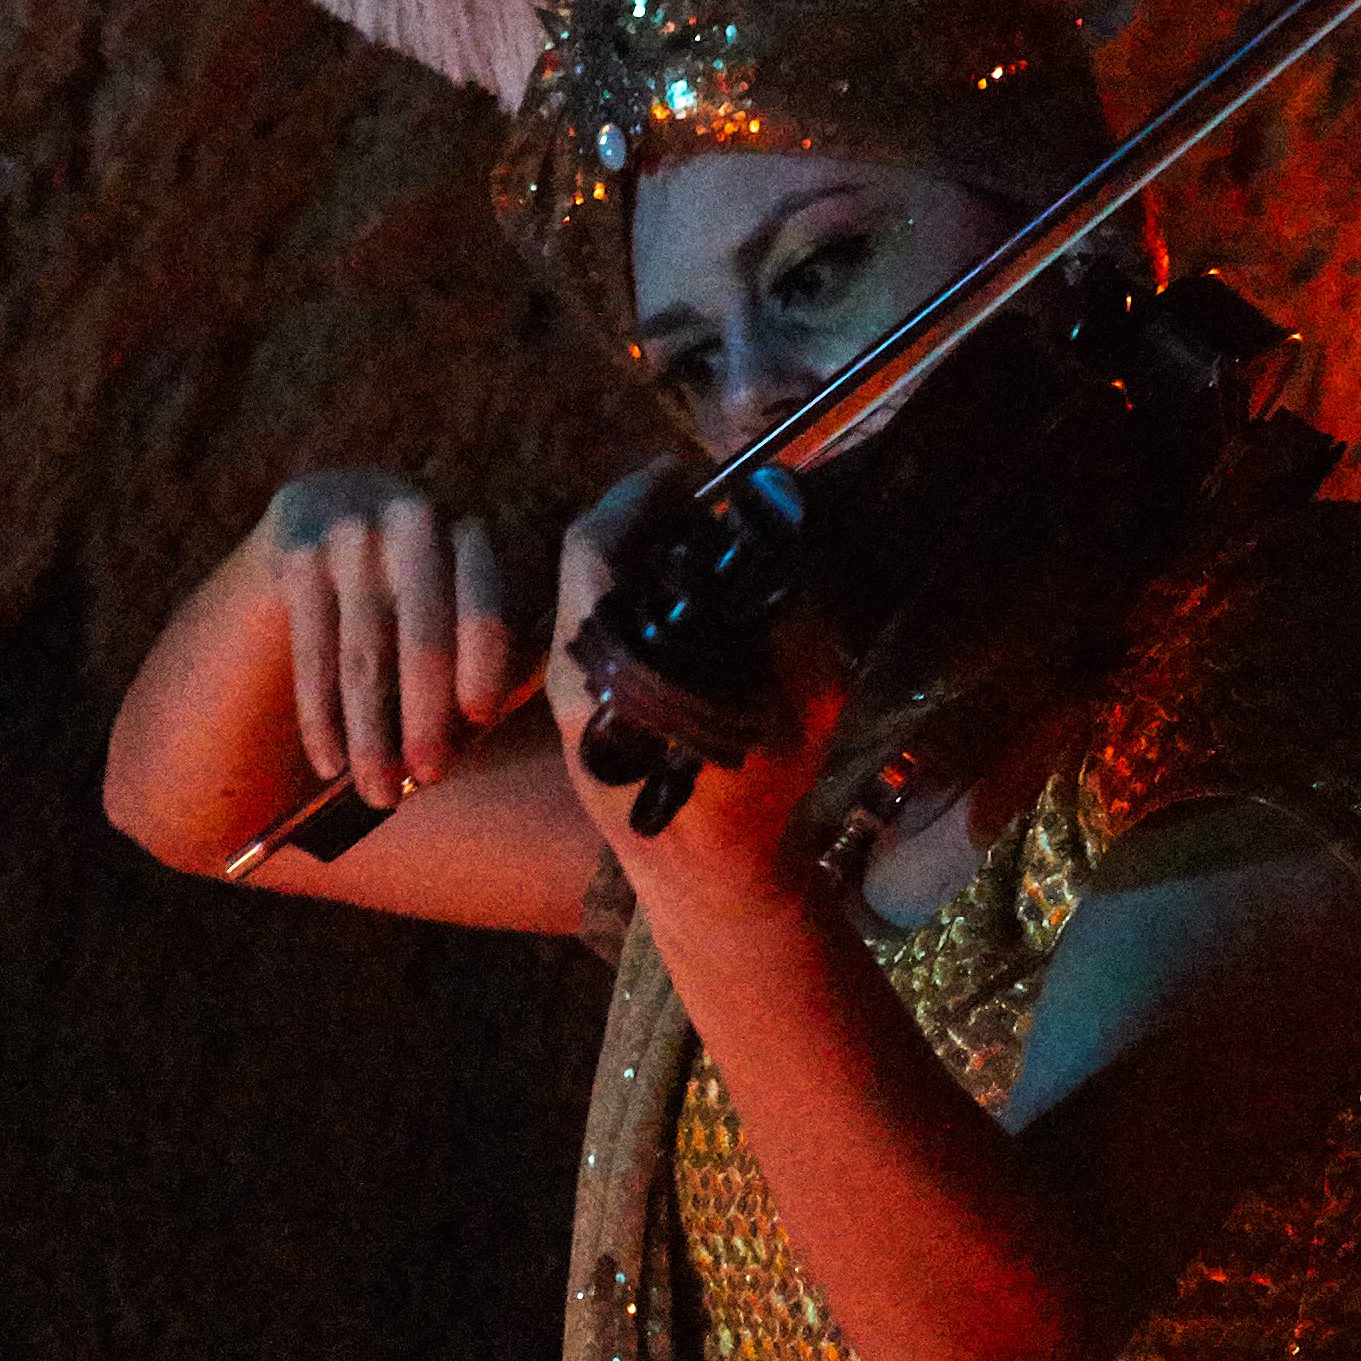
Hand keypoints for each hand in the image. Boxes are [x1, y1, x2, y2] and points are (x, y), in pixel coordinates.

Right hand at [265, 477, 518, 816]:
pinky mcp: (295, 551)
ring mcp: (350, 529)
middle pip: (422, 636)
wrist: (319, 514)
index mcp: (467, 535)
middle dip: (425, 718)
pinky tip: (329, 763)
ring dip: (369, 736)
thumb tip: (467, 743)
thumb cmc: (403, 587)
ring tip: (375, 795)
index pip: (484, 603)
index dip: (484, 663)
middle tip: (427, 778)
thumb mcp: (447, 595)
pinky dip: (320, 718)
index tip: (480, 720)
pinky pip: (312, 654)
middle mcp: (412, 520)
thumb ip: (470, 654)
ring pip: (362, 657)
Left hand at [550, 470, 844, 909]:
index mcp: (603, 676)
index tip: (686, 475)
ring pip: (588, 593)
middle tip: (698, 499)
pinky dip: (635, 592)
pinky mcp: (579, 712)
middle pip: (584, 562)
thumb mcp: (794, 715)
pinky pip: (598, 626)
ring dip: (637, 553)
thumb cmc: (755, 805)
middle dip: (641, 518)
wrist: (712, 885)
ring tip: (696, 535)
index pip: (591, 552)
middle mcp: (568, 681)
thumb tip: (785, 558)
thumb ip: (792, 634)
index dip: (636, 497)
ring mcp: (566, 697)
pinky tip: (685, 591)